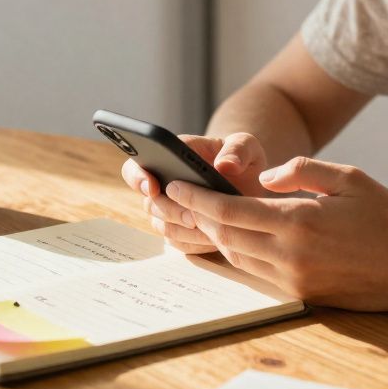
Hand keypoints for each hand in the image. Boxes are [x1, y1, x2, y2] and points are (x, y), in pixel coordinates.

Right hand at [120, 133, 273, 254]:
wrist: (252, 186)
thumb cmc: (243, 160)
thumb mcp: (247, 146)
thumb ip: (238, 149)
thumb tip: (225, 165)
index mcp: (170, 158)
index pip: (136, 166)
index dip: (138, 177)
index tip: (153, 186)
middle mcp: (163, 184)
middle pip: (149, 203)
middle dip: (170, 211)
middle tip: (193, 215)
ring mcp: (170, 210)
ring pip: (162, 225)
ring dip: (183, 229)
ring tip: (210, 229)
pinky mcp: (181, 231)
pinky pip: (178, 242)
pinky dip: (195, 243)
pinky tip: (215, 239)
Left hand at [164, 156, 387, 310]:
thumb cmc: (387, 217)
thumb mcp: (348, 177)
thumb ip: (302, 170)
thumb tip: (264, 176)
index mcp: (299, 222)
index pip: (229, 211)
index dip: (197, 198)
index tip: (175, 184)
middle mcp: (290, 255)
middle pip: (224, 236)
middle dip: (197, 215)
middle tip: (177, 197)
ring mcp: (294, 279)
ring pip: (236, 257)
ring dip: (214, 235)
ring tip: (200, 214)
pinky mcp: (302, 294)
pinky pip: (256, 272)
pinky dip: (238, 252)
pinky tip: (233, 237)